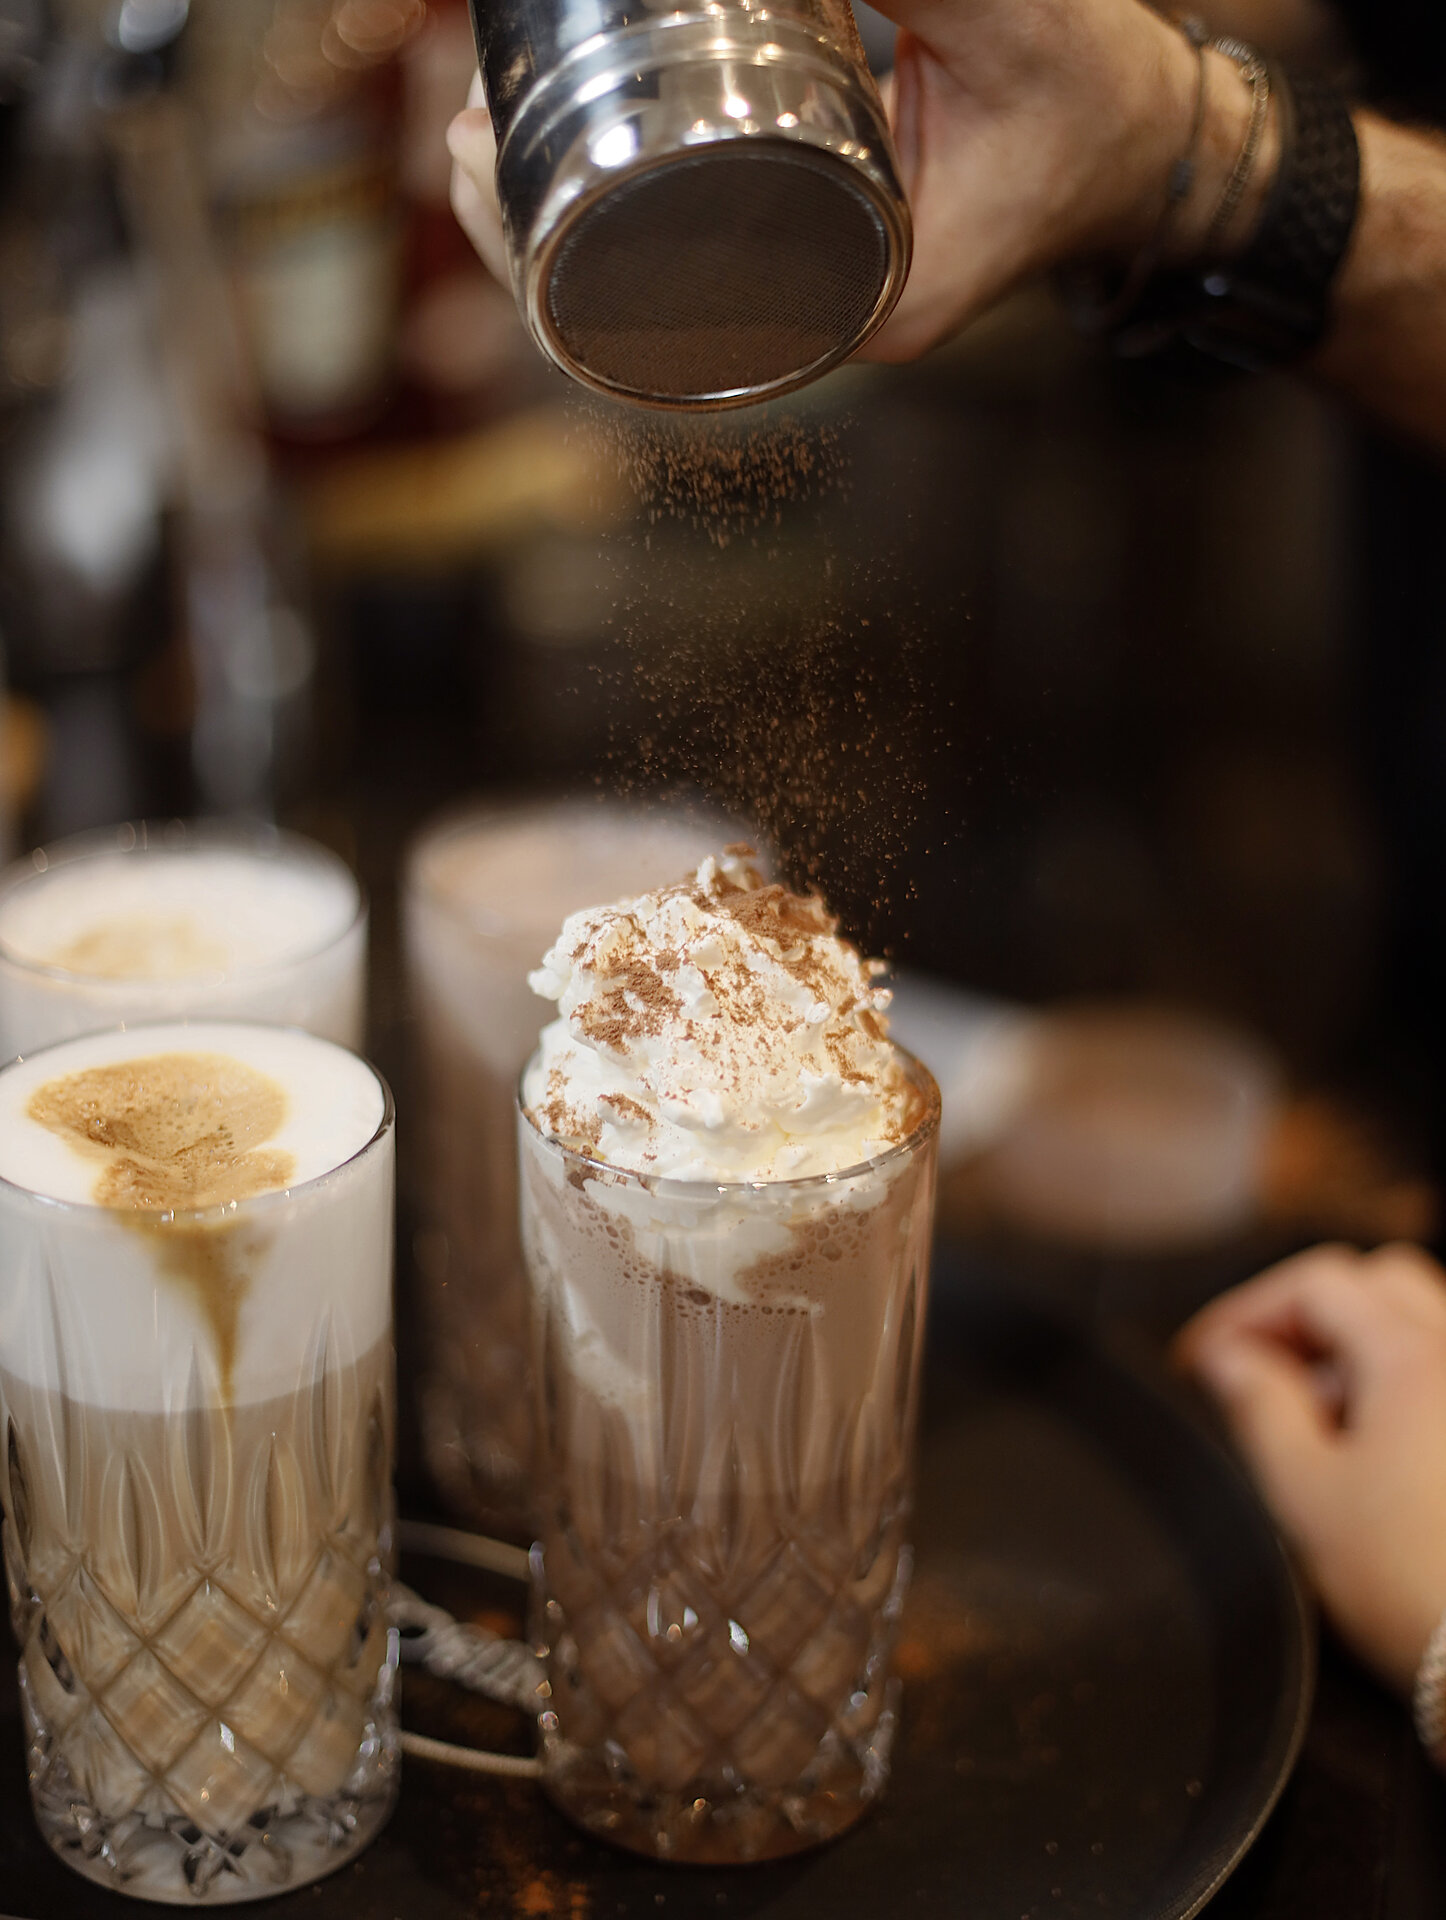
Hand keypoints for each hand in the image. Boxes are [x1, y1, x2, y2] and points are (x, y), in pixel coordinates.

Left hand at [444, 1, 1279, 365]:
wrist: (1143, 142)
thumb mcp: (1018, 22)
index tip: (473, 173)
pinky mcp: (793, 237)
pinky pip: (676, 245)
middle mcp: (807, 318)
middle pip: (619, 313)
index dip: (538, 269)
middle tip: (456, 133)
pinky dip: (605, 190)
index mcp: (847, 313)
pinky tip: (546, 126)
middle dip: (516, 231)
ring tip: (474, 124)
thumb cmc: (1094, 111)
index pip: (656, 340)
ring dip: (546, 209)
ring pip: (638, 280)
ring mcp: (794, 284)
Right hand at [1176, 1244, 1445, 1695]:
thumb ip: (1258, 1407)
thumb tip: (1228, 1357)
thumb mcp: (1306, 1496)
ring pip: (1424, 1323)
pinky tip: (1383, 1447)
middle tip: (1258, 1368)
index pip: (1315, 1285)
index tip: (1203, 1357)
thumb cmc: (1420, 1590)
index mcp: (1414, 1357)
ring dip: (1360, 1345)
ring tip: (1320, 1415)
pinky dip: (1407, 1382)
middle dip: (1307, 1314)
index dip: (1245, 1312)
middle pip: (1378, 1285)